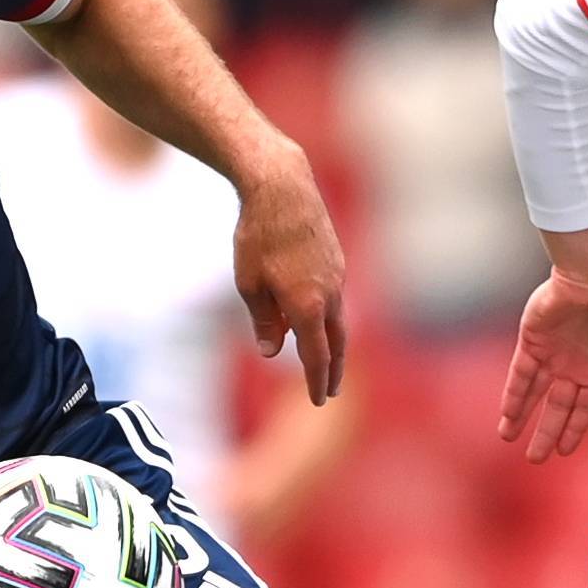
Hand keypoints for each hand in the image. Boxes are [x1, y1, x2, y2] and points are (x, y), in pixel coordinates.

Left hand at [233, 149, 349, 403]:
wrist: (283, 187)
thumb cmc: (258, 235)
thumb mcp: (249, 283)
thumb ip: (263, 321)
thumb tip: (270, 351)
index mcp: (307, 306)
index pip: (316, 356)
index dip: (317, 381)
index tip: (318, 400)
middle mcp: (329, 294)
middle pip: (336, 343)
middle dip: (334, 370)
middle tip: (332, 392)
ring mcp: (337, 275)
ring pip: (337, 319)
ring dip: (332, 342)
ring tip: (326, 359)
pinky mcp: (336, 259)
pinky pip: (334, 297)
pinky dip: (327, 315)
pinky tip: (314, 316)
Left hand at [498, 266, 587, 463]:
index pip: (583, 409)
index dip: (573, 430)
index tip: (564, 451)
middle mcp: (576, 366)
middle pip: (557, 407)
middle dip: (546, 433)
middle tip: (535, 458)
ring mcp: (553, 353)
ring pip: (534, 393)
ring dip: (522, 417)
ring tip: (509, 438)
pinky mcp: (532, 341)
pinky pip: (520, 375)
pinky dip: (514, 396)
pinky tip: (507, 416)